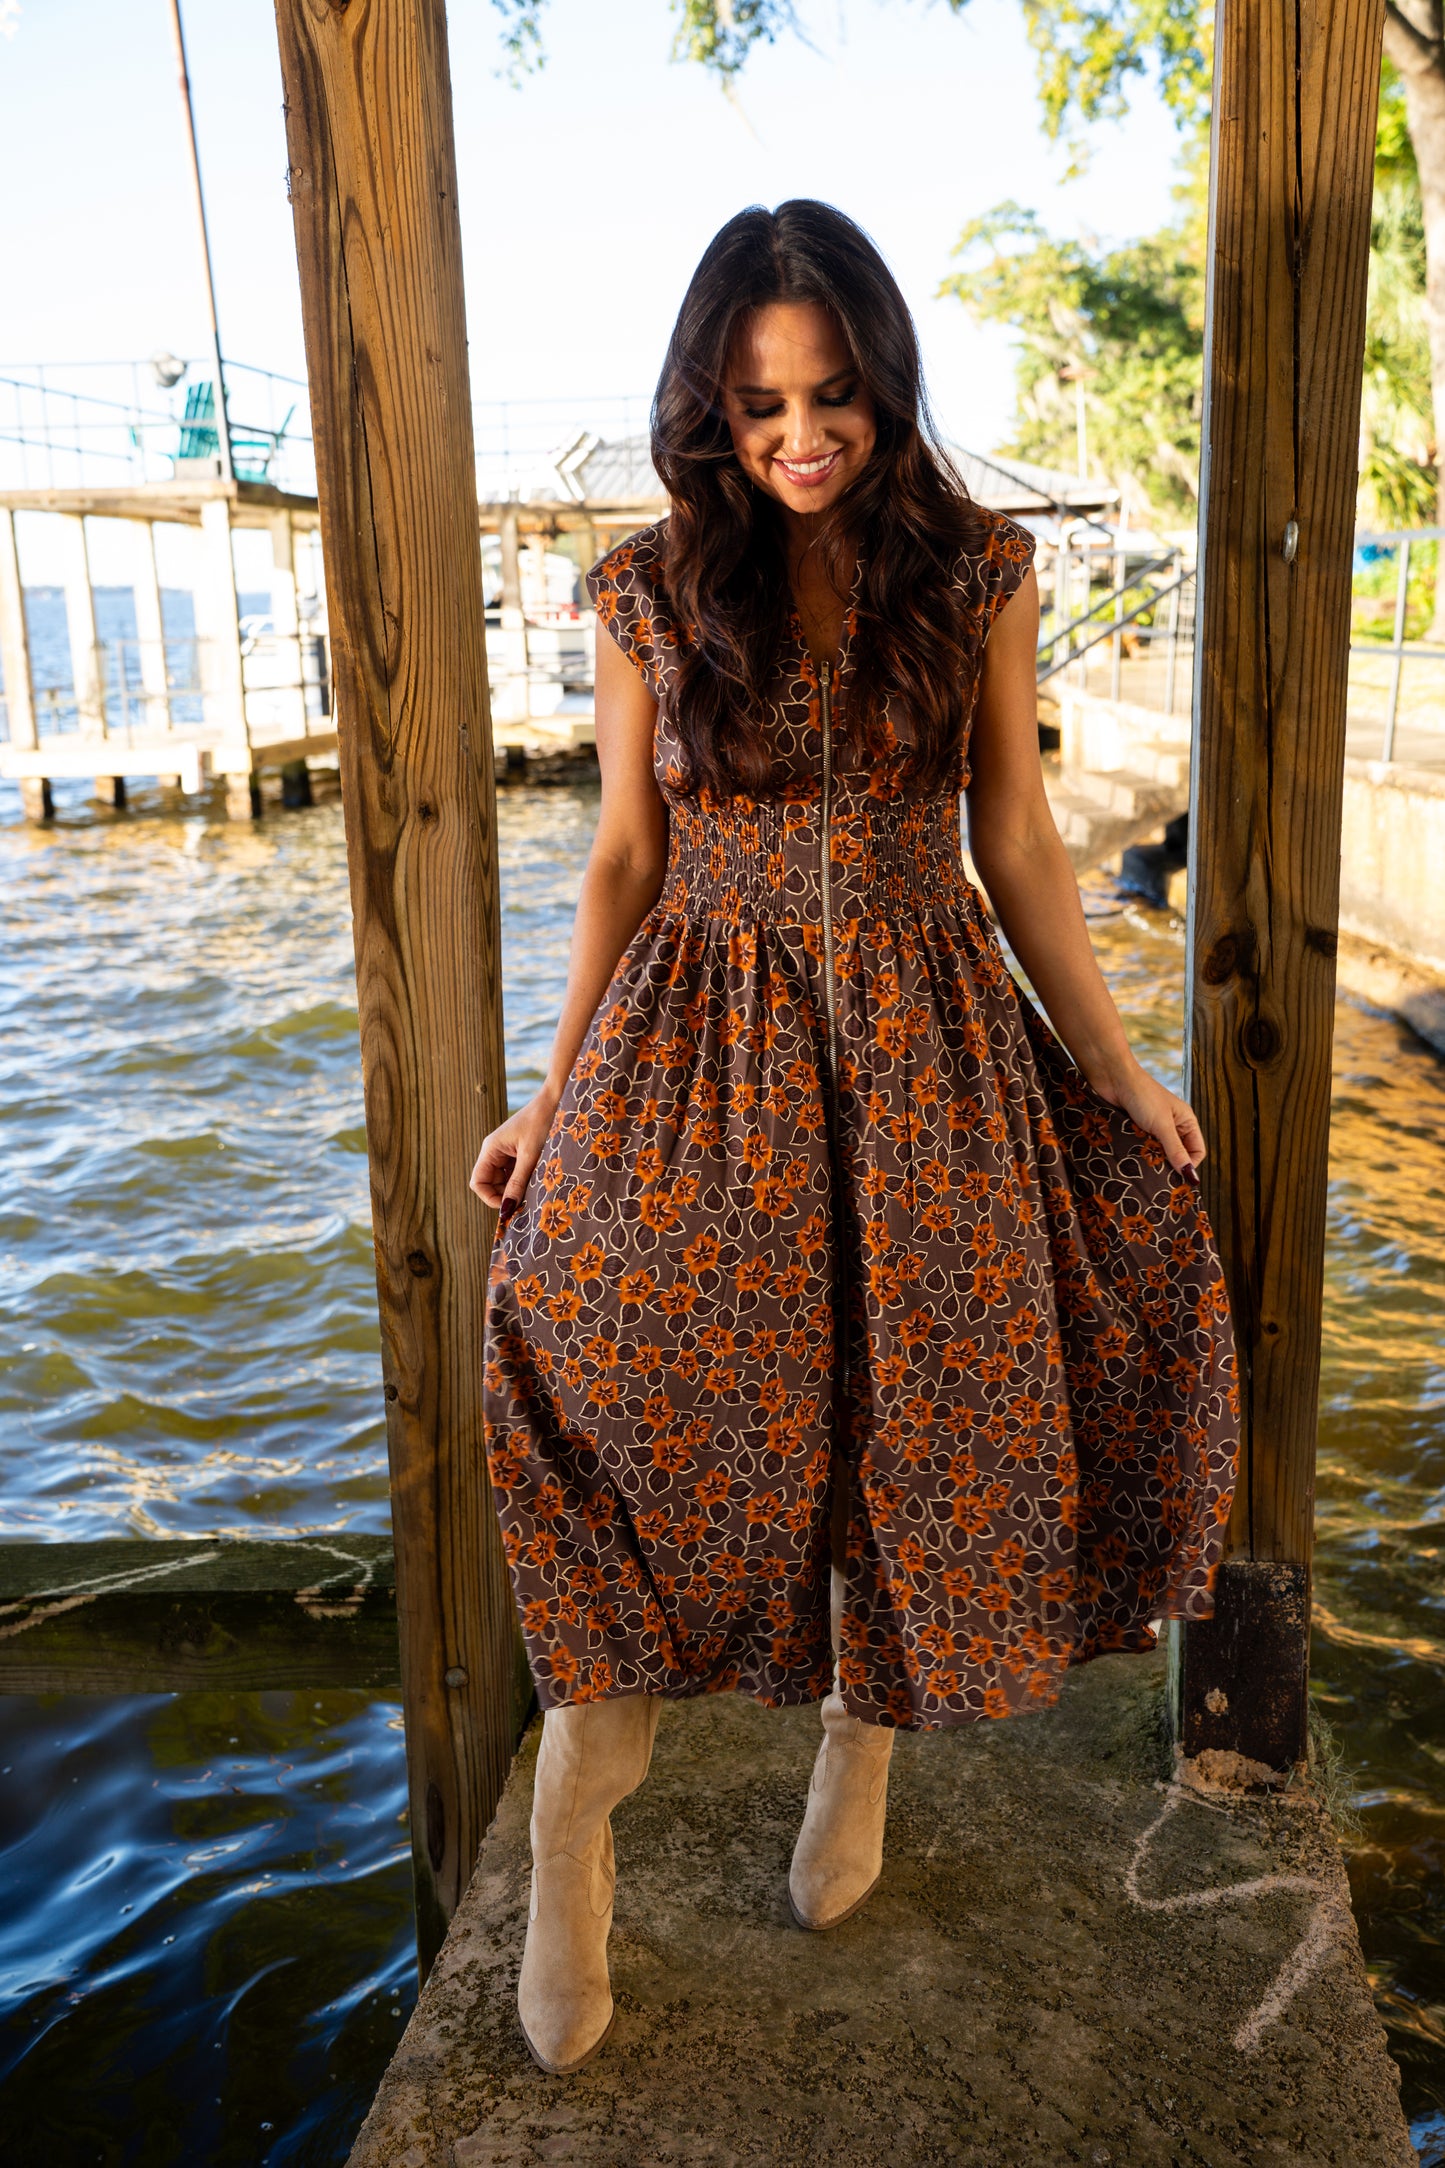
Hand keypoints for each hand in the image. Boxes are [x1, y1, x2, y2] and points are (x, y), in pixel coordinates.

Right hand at [469, 1088, 559, 1220]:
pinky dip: (525, 1180)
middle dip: (506, 1195)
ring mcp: (507, 1152)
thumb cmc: (542, 1122)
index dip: (490, 1198)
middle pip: (491, 1184)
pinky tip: (538, 1180)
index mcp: (491, 1149)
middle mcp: (494, 1151)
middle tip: (527, 1200)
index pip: (478, 1182)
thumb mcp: (530, 1156)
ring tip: (536, 1188)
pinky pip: (516, 1173)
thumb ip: (517, 1183)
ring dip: (517, 1188)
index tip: (510, 1207)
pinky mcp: (519, 1152)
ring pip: (504, 1180)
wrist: (559, 1100)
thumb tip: (505, 1210)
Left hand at [1090, 1059, 1203, 1183]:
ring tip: (1145, 1169)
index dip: (1190, 1165)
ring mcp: (1152, 1129)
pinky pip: (1141, 1149)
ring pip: (1158, 1154)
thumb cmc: (1141, 1094)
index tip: (1177, 1178)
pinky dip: (1138, 1155)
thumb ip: (1175, 1150)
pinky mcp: (1135, 1130)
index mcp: (1185, 1121)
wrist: (1112, 1077)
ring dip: (1152, 1161)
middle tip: (1160, 1179)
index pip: (1197, 1151)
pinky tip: (1133, 1160)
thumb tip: (1190, 1175)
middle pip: (1177, 1155)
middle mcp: (1172, 1126)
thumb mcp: (1162, 1125)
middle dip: (1170, 1165)